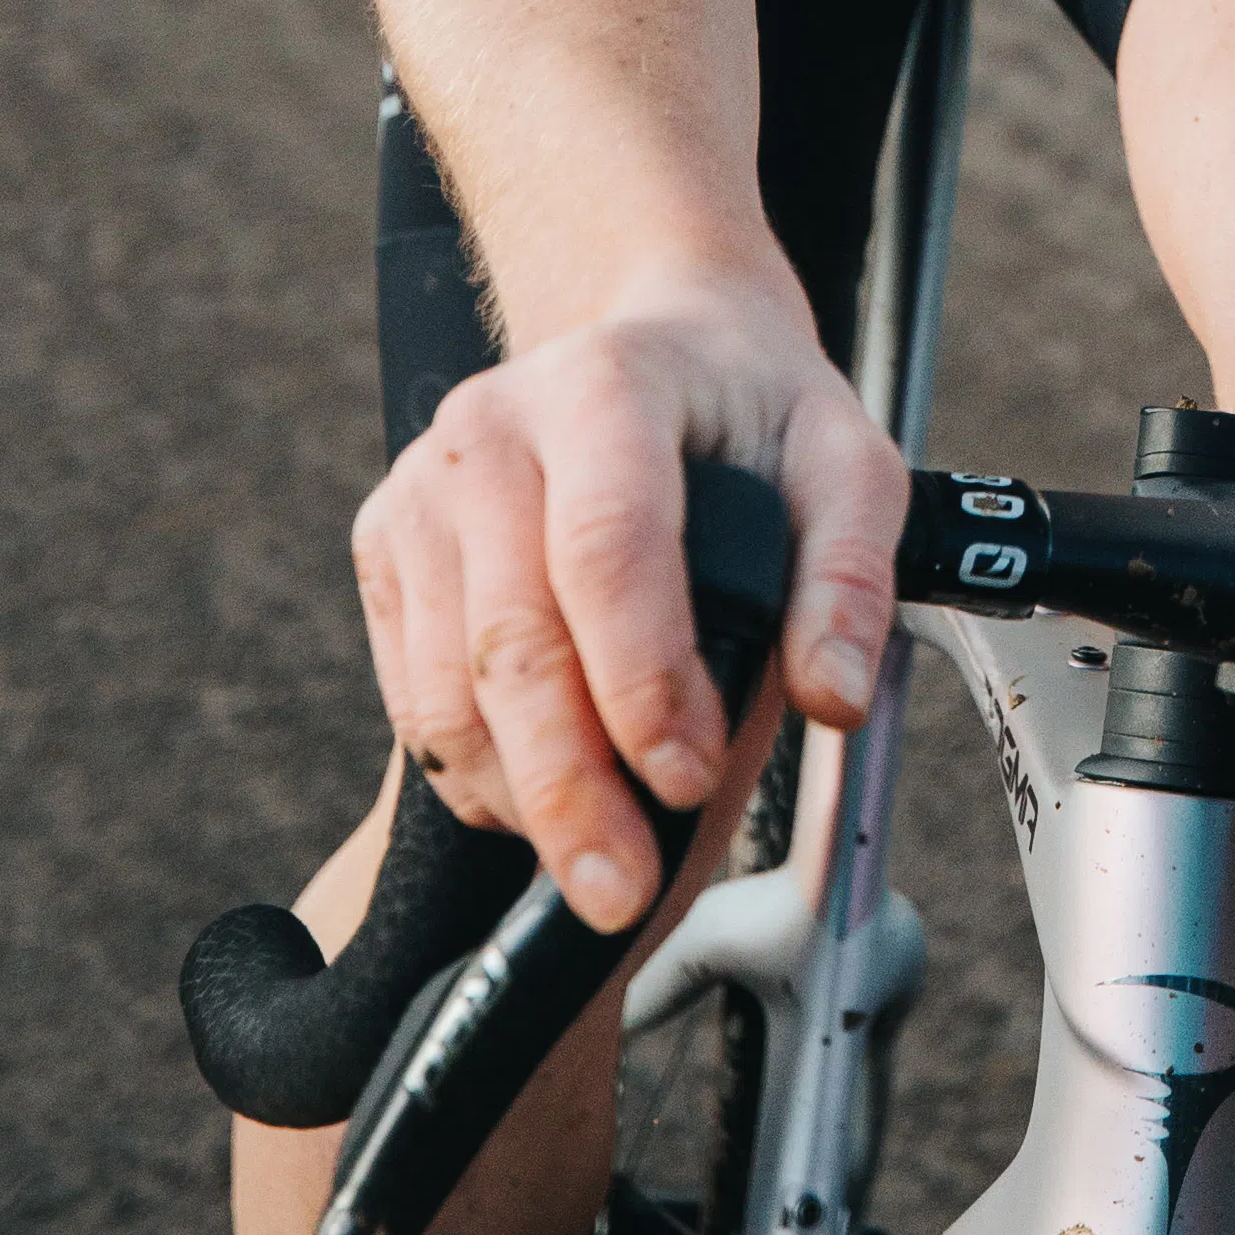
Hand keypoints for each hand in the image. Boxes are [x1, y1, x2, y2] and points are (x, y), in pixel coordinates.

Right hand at [351, 270, 906, 938]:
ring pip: (447, 684)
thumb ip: (850, 576)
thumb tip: (831, 697)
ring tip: (599, 857)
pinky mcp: (384, 542)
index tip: (690, 780)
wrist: (658, 343)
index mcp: (607, 385)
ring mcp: (421, 486)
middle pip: (512, 636)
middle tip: (620, 891)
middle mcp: (491, 427)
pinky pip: (412, 694)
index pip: (606, 546)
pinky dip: (474, 772)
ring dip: (520, 796)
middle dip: (568, 784)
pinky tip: (544, 799)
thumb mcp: (847, 462)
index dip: (642, 679)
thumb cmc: (754, 414)